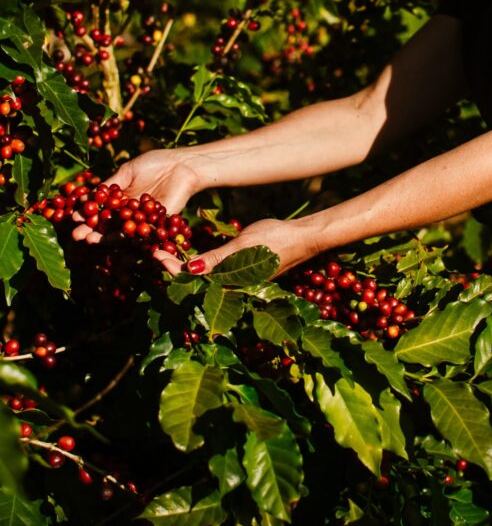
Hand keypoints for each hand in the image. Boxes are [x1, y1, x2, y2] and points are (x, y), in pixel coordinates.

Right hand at [71, 148, 201, 245]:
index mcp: (123, 199)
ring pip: (121, 231)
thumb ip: (111, 184)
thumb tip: (90, 196)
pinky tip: (110, 237)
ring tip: (87, 239)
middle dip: (91, 230)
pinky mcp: (157, 224)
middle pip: (108, 225)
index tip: (72, 217)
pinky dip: (124, 235)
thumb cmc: (156, 164)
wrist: (182, 165)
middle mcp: (131, 212)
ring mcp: (143, 220)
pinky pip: (139, 232)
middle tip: (75, 235)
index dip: (87, 214)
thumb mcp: (128, 171)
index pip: (102, 210)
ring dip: (103, 237)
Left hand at [156, 217, 320, 278]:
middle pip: (195, 282)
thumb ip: (217, 259)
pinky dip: (199, 263)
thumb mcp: (244, 245)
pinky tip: (190, 253)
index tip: (155, 253)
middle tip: (154, 250)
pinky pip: (214, 271)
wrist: (304, 238)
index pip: (194, 279)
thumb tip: (188, 270)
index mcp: (232, 283)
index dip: (172, 268)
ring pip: (203, 277)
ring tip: (166, 251)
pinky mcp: (242, 275)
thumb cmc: (276, 239)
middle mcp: (232, 287)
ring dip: (184, 266)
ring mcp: (237, 281)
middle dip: (173, 268)